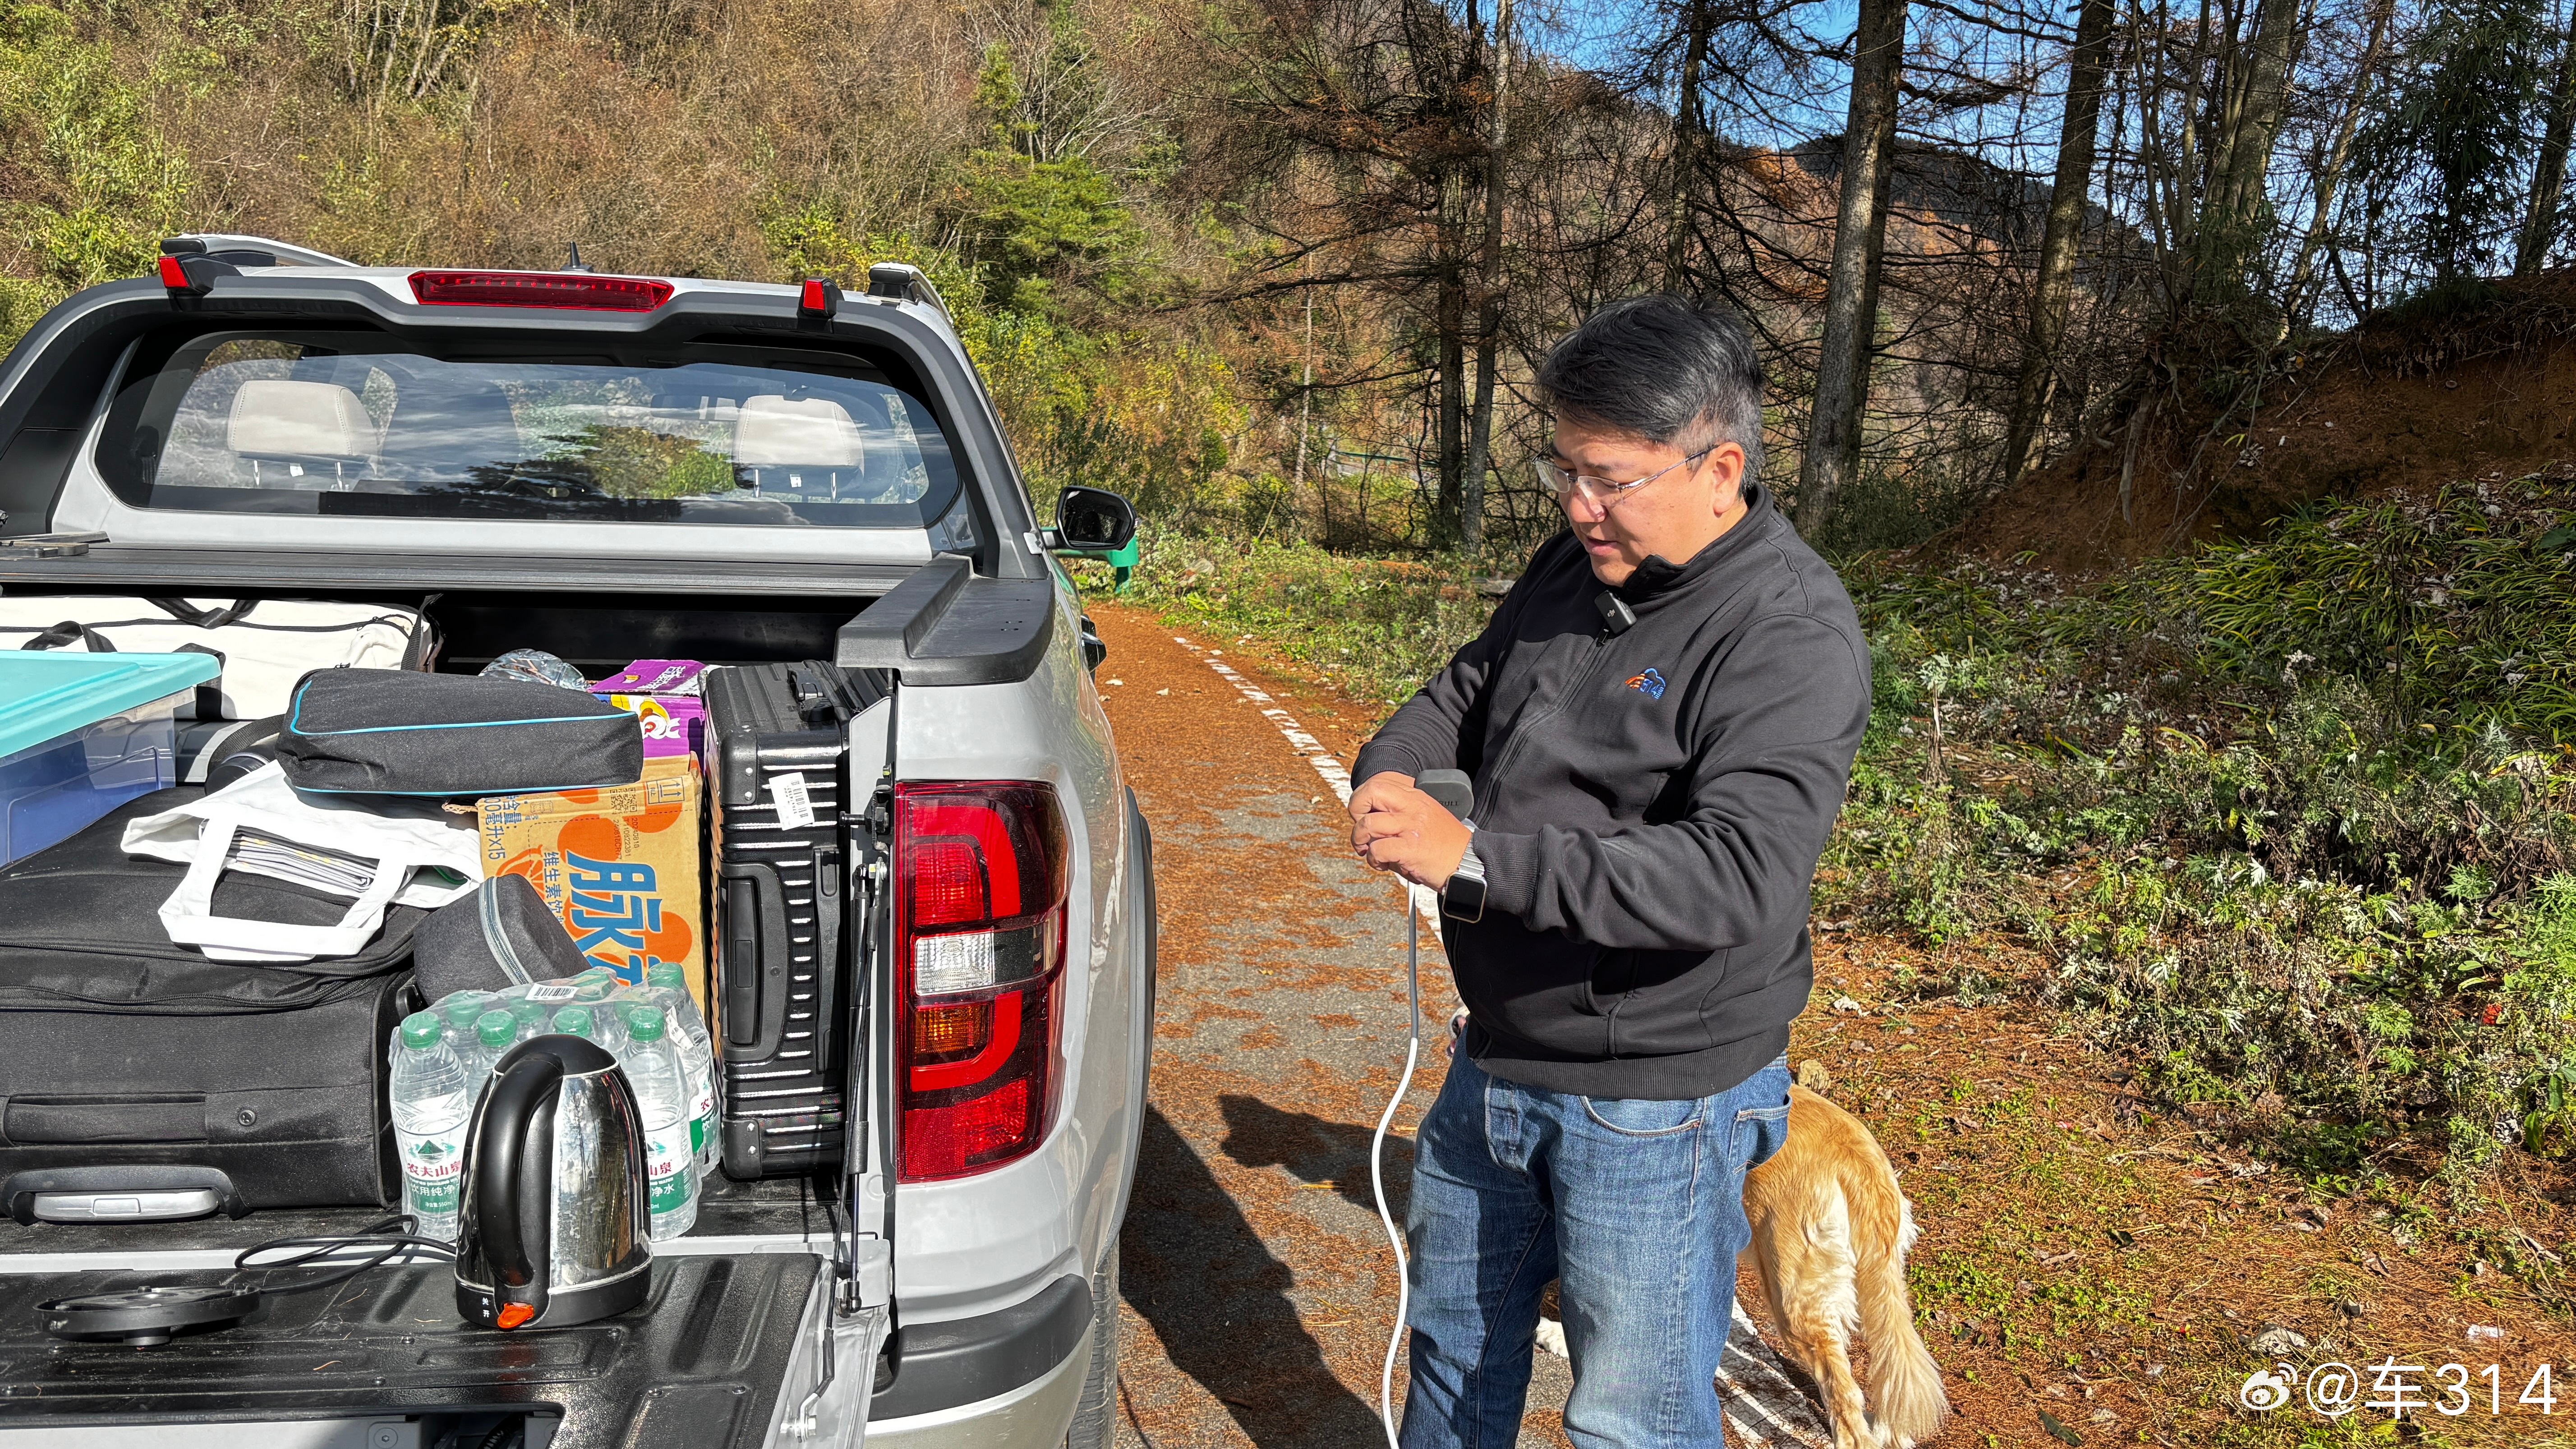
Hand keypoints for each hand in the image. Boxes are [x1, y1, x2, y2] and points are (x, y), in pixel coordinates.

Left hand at [1347, 770, 1469, 888]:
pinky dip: (1373, 859)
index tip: (1365, 812)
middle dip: (1355, 808)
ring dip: (1360, 840)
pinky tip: (1383, 864)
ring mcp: (1411, 826)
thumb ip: (1403, 810)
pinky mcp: (1410, 848)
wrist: (1469, 863)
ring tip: (1368, 851)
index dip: (1364, 795)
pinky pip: (1377, 849)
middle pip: (1371, 791)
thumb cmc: (1446, 844)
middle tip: (1360, 826)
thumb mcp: (1427, 815)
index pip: (1380, 780)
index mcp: (1417, 796)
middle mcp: (1413, 806)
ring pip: (1368, 823)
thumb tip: (1370, 817)